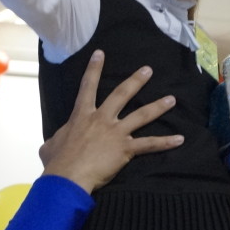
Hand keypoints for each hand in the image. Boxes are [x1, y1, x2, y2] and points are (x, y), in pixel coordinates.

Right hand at [40, 50, 182, 192]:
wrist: (67, 177)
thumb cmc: (57, 162)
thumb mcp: (50, 146)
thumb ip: (56, 139)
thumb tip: (53, 143)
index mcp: (82, 116)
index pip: (88, 87)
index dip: (94, 69)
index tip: (101, 53)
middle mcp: (101, 119)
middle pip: (121, 95)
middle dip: (136, 81)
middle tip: (148, 70)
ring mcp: (115, 132)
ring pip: (141, 115)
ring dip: (158, 106)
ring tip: (172, 99)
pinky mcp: (126, 148)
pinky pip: (149, 144)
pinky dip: (166, 142)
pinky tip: (180, 139)